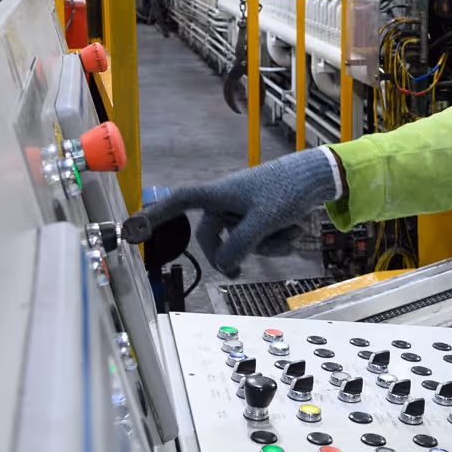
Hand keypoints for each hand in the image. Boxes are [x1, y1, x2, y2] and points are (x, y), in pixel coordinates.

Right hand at [126, 149, 337, 275]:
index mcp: (219, 194)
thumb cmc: (287, 189)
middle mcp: (225, 202)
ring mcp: (242, 210)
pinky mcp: (257, 216)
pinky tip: (293, 229)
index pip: (180, 202)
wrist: (318, 178)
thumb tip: (224, 264)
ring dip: (265, 244)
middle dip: (230, 255)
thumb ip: (240, 244)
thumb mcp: (263, 221)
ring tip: (287, 231)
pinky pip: (257, 239)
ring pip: (240, 242)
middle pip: (212, 238)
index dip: (155, 214)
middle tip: (237, 273)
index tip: (133, 228)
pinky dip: (275, 240)